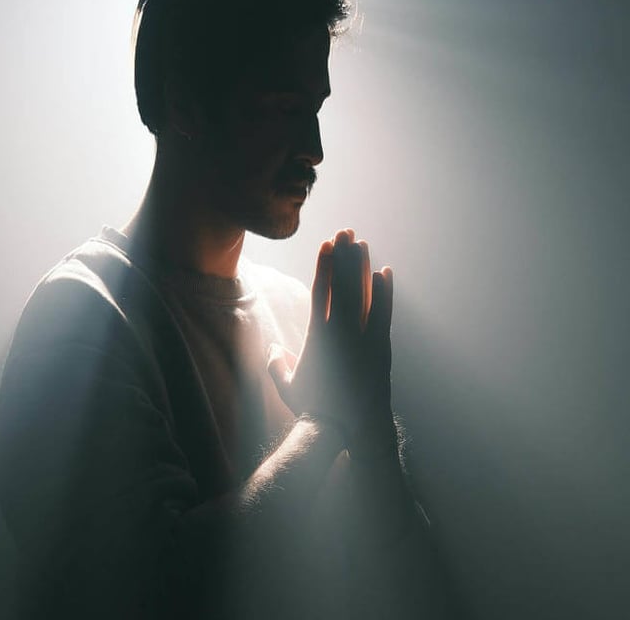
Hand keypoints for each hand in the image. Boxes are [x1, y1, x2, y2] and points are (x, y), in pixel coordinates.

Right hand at [268, 229, 395, 452]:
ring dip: (363, 267)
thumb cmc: (313, 407)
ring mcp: (363, 337)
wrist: (346, 427)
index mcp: (317, 335)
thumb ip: (275, 364)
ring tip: (363, 243)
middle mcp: (341, 331)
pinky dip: (385, 292)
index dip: (323, 264)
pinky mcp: (379, 347)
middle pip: (343, 284)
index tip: (326, 244)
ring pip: (364, 294)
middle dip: (344, 255)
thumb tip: (272, 349)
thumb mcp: (287, 385)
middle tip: (346, 231)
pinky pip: (383, 313)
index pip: (321, 290)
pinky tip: (385, 273)